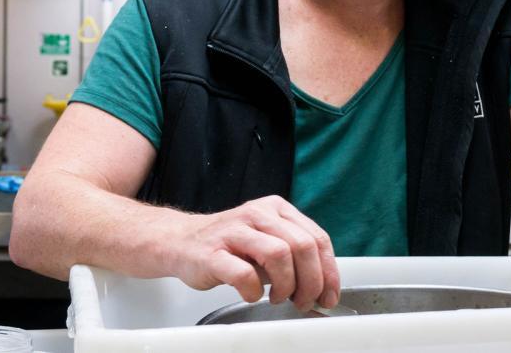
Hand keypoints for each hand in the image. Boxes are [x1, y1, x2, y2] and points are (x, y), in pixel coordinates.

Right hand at [167, 195, 339, 310]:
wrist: (180, 242)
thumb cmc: (228, 247)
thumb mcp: (267, 242)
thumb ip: (293, 257)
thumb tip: (321, 287)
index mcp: (276, 209)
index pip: (317, 237)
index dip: (328, 270)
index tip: (329, 294)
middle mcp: (258, 214)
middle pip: (303, 245)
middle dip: (311, 281)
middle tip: (304, 301)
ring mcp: (234, 231)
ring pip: (279, 254)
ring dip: (286, 285)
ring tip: (278, 298)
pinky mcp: (213, 252)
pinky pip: (244, 274)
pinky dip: (254, 291)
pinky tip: (252, 295)